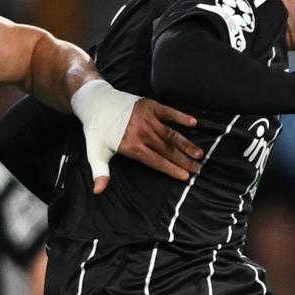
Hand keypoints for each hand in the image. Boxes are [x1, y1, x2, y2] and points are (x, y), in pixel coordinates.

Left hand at [72, 79, 203, 192]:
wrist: (95, 102)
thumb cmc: (97, 130)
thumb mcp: (95, 153)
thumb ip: (100, 172)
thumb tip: (98, 191)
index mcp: (132, 146)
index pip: (156, 161)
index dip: (171, 169)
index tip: (185, 176)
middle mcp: (143, 132)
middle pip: (167, 149)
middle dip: (183, 160)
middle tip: (197, 168)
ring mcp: (148, 118)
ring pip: (171, 134)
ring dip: (186, 144)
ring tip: (199, 153)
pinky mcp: (150, 106)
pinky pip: (169, 112)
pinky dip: (181, 117)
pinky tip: (193, 123)